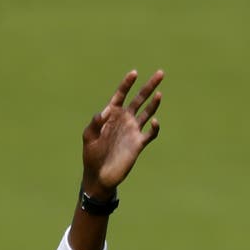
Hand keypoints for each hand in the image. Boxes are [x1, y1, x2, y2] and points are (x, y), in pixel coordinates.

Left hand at [81, 70, 162, 197]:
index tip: (134, 73)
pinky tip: (154, 122)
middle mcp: (124, 120)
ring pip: (147, 112)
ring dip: (154, 103)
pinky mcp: (139, 143)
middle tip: (160, 73)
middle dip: (148, 86)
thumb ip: (95, 123)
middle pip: (139, 99)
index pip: (121, 95)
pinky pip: (151, 133)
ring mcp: (132, 130)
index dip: (127, 84)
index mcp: (111, 115)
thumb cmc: (91, 156)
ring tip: (159, 93)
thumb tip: (107, 110)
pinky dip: (155, 127)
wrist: (99, 176)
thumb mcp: (88, 138)